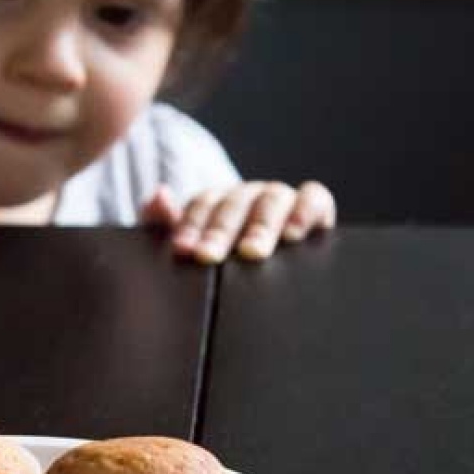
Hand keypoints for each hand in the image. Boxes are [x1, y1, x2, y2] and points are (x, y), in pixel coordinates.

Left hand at [142, 181, 336, 262]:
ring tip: (251, 252)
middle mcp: (249, 196)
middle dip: (220, 232)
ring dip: (260, 226)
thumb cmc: (223, 261)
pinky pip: (313, 197)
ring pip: (271, 200)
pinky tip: (294, 235)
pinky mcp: (314, 207)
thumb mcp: (191, 247)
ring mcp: (281, 199)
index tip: (182, 250)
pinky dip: (305, 210)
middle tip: (210, 256)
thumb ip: (165, 224)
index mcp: (217, 202)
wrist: (268, 279)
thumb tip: (160, 195)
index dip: (190, 226)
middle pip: (234, 205)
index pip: (202, 205)